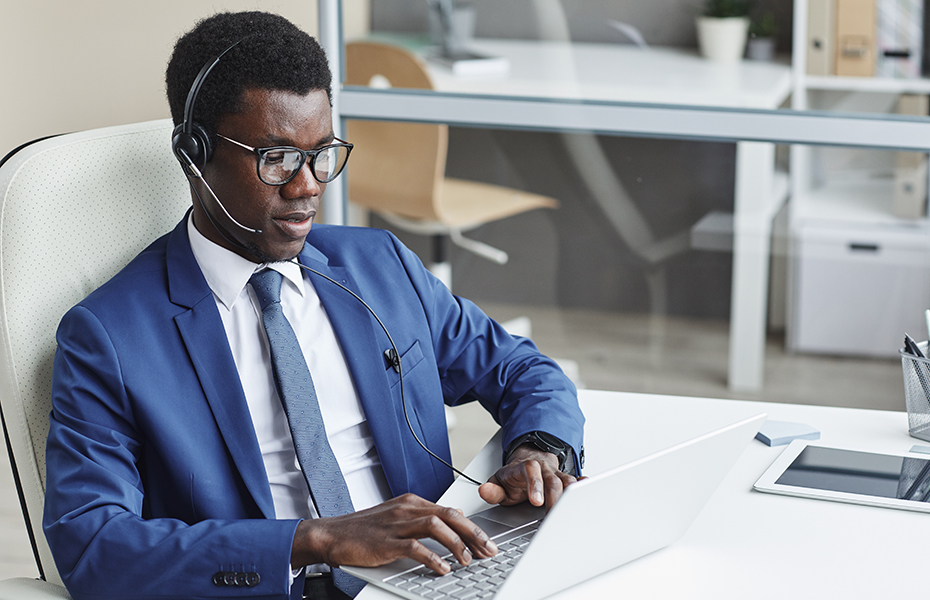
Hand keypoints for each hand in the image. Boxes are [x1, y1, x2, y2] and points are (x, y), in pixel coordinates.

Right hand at [291, 493, 497, 574]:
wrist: (332, 534)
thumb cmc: (363, 530)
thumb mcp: (396, 518)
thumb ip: (422, 519)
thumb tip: (452, 524)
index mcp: (411, 502)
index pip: (450, 510)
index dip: (472, 527)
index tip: (485, 542)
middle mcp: (406, 509)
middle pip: (449, 515)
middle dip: (473, 533)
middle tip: (488, 550)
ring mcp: (396, 524)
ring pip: (436, 526)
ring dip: (457, 544)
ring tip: (468, 560)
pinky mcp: (385, 542)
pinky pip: (415, 547)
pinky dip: (433, 558)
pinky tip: (442, 568)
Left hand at [478, 445, 577, 509]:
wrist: (526, 463)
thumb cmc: (514, 477)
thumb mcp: (498, 482)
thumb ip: (493, 490)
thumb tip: (484, 491)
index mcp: (525, 467)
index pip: (531, 470)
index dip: (535, 484)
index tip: (536, 501)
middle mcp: (543, 469)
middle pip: (553, 479)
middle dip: (555, 498)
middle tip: (553, 516)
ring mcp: (556, 474)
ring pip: (568, 481)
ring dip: (571, 496)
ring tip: (570, 513)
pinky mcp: (566, 481)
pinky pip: (577, 481)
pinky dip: (584, 487)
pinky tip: (589, 494)